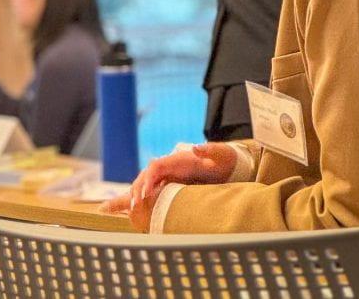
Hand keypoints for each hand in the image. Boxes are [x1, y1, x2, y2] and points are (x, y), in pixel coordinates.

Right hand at [99, 143, 236, 231]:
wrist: (229, 164)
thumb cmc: (225, 159)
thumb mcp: (221, 154)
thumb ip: (210, 151)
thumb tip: (196, 148)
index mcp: (178, 160)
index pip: (156, 166)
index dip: (148, 178)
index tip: (146, 193)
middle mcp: (170, 167)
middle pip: (145, 175)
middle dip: (136, 190)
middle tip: (133, 208)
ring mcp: (169, 176)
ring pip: (145, 184)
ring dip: (135, 195)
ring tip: (129, 211)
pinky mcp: (171, 184)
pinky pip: (151, 192)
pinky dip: (140, 199)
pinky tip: (130, 209)